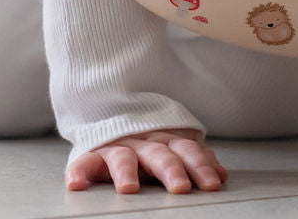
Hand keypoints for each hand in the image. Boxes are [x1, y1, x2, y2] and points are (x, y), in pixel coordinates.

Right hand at [65, 128, 227, 193]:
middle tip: (180, 187)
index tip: (213, 183)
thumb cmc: (150, 141)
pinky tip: (76, 183)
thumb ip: (195, 157)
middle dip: (172, 170)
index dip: (201, 165)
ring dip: (127, 172)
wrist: (112, 110)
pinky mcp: (93, 153)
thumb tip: (222, 175)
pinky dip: (79, 170)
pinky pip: (84, 161)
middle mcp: (144, 143)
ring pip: (123, 157)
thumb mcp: (174, 145)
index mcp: (167, 141)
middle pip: (160, 155)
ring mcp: (119, 147)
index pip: (188, 151)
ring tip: (128, 188)